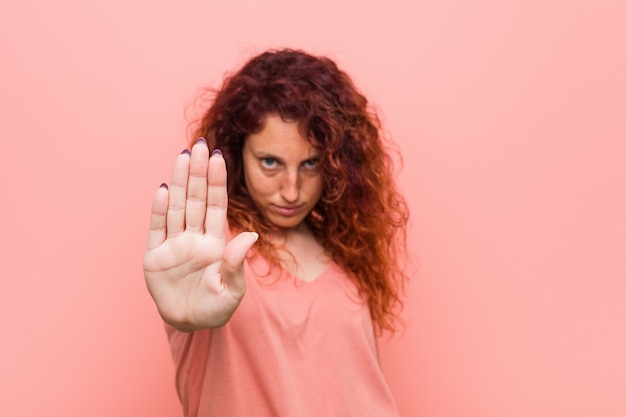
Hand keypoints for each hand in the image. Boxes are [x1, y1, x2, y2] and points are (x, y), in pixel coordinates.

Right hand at [143, 139, 257, 330]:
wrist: (190, 324)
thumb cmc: (216, 308)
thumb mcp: (232, 291)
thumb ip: (236, 263)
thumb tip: (250, 236)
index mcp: (215, 243)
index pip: (216, 206)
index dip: (217, 182)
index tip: (219, 158)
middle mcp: (195, 237)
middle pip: (196, 199)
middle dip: (198, 173)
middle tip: (199, 145)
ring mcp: (174, 244)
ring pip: (176, 207)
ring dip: (179, 182)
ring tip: (182, 157)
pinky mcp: (155, 256)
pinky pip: (157, 229)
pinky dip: (159, 210)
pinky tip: (163, 189)